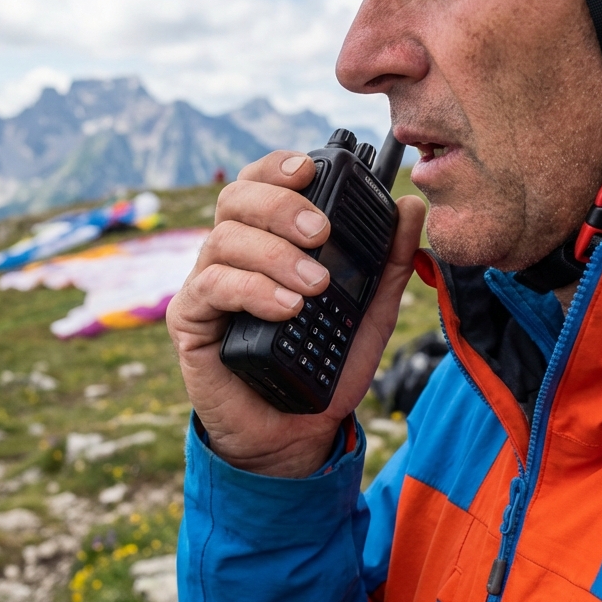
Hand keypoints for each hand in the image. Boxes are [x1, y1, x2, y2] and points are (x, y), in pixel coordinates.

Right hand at [166, 149, 425, 477]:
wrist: (297, 434)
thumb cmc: (325, 367)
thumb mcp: (369, 312)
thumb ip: (389, 262)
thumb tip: (410, 206)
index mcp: (268, 240)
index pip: (261, 183)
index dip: (278, 167)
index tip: (310, 171)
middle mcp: (232, 254)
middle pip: (235, 198)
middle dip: (280, 205)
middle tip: (320, 232)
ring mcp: (207, 284)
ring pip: (223, 239)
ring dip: (274, 254)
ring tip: (314, 285)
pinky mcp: (190, 320)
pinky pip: (211, 286)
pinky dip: (253, 290)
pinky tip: (287, 308)